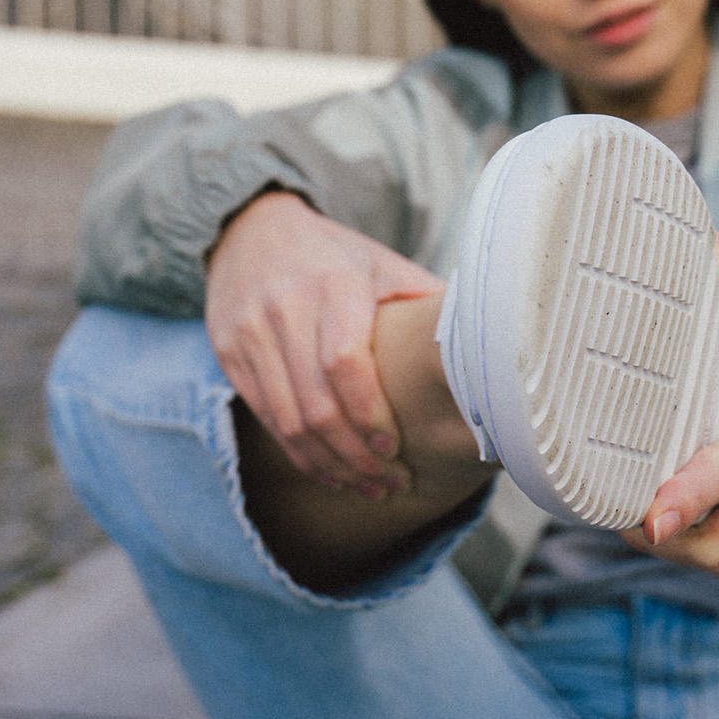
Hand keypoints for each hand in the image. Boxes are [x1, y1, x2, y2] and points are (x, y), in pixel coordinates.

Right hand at [205, 191, 442, 491]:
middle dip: (358, 457)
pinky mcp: (230, 353)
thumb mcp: (384, 265)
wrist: (250, 230)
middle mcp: (286, 307)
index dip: (371, 415)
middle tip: (393, 483)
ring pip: (288, 421)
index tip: (397, 449)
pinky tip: (332, 471)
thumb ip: (426, 303)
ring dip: (331, 465)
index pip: (346, 363)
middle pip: (317, 405)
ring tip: (369, 488)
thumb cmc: (337, 257)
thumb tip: (489, 349)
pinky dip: (300, 453)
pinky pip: (267, 417)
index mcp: (334, 284)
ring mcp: (251, 333)